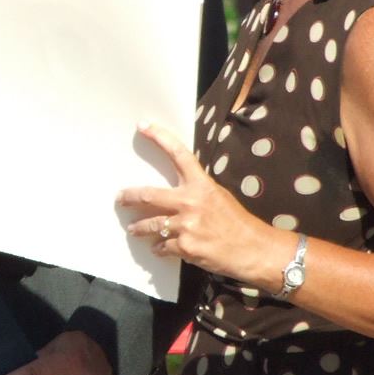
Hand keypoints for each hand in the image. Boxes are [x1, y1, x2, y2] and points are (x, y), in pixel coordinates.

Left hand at [116, 122, 291, 287]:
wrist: (253, 249)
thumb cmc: (237, 222)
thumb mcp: (219, 197)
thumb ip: (197, 191)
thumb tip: (177, 193)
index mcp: (201, 184)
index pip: (178, 154)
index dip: (159, 137)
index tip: (142, 125)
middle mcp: (191, 201)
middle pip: (149, 194)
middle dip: (130, 197)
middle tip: (120, 198)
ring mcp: (187, 225)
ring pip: (151, 224)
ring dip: (139, 228)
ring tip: (133, 229)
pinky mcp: (185, 246)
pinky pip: (163, 246)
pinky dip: (159, 247)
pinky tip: (159, 248)